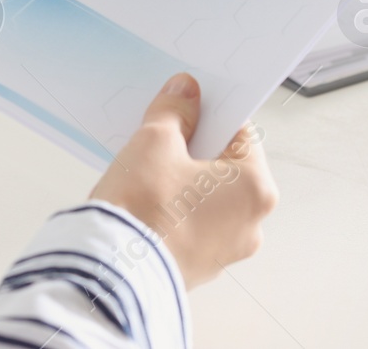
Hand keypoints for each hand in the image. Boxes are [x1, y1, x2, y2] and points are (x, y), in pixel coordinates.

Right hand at [91, 74, 277, 286]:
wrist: (111, 274)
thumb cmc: (143, 210)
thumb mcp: (155, 142)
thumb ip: (175, 111)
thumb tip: (184, 94)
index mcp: (256, 190)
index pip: (240, 134)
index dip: (210, 116)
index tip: (187, 108)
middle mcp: (250, 225)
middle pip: (225, 169)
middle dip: (194, 151)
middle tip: (162, 140)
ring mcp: (224, 252)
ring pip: (207, 199)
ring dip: (183, 183)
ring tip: (148, 174)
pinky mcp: (198, 269)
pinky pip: (192, 226)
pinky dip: (175, 212)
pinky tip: (146, 204)